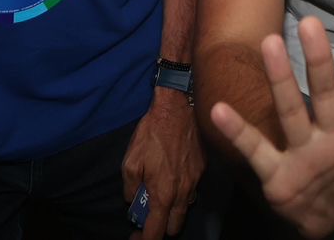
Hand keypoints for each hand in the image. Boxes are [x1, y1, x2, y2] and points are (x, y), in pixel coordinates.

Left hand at [122, 89, 204, 237]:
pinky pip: (192, 190)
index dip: (145, 239)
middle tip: (149, 216)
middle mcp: (183, 192)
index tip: (137, 237)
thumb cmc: (152, 134)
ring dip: (172, 210)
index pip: (157, 231)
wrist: (178, 108)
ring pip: (185, 208)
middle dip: (161, 227)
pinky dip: (181, 191)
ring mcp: (196, 181)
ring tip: (161, 195)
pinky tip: (172, 177)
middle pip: (175, 227)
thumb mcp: (130, 161)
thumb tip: (132, 201)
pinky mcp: (203, 168)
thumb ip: (131, 187)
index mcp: (164, 193)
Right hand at [207, 18, 333, 237]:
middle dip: (319, 59)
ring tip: (270, 42)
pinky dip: (237, 132)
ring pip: (290, 110)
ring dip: (281, 78)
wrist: (331, 224)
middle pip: (326, 93)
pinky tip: (219, 110)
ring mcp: (301, 151)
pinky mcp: (276, 173)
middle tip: (310, 22)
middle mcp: (331, 134)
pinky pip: (256, 150)